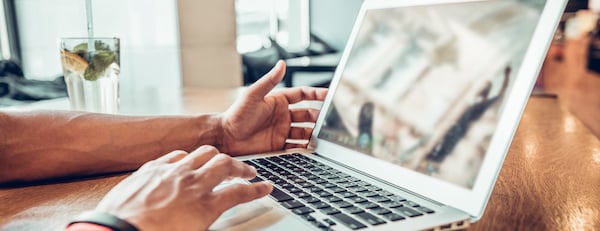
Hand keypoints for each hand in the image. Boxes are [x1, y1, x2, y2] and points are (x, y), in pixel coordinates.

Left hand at [95, 146, 271, 230]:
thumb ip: (208, 220)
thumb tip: (214, 214)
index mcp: (205, 206)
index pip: (240, 193)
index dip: (257, 190)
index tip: (265, 188)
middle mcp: (192, 184)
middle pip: (226, 165)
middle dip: (241, 169)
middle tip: (247, 173)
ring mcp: (171, 173)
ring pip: (203, 153)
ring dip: (216, 157)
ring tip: (220, 162)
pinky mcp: (151, 169)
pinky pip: (175, 155)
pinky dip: (186, 158)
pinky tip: (186, 162)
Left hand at [218, 61, 327, 154]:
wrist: (225, 137)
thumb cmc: (236, 114)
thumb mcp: (253, 94)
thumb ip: (269, 80)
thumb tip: (282, 64)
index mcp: (278, 100)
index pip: (302, 94)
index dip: (316, 94)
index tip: (328, 95)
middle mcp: (282, 115)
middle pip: (307, 114)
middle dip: (318, 116)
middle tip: (328, 119)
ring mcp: (282, 131)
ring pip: (305, 131)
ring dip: (314, 133)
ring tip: (322, 136)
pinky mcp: (279, 145)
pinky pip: (297, 145)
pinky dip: (305, 147)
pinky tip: (312, 147)